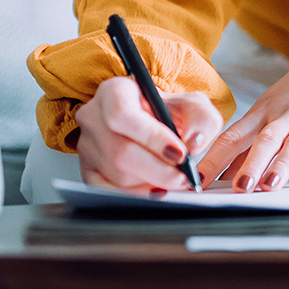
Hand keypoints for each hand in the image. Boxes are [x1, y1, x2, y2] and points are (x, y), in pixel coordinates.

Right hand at [74, 77, 224, 192]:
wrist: (153, 122)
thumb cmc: (168, 112)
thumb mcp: (192, 105)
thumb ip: (201, 119)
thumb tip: (193, 143)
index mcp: (114, 92)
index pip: (123, 115)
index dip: (152, 138)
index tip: (180, 153)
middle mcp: (93, 117)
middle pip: (119, 151)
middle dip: (158, 170)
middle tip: (183, 178)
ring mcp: (86, 145)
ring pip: (115, 174)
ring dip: (150, 183)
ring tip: (174, 181)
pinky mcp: (87, 169)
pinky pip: (106, 191)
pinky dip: (134, 196)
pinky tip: (155, 192)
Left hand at [197, 48, 288, 191]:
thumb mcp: (268, 114)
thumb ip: (247, 147)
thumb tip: (221, 177)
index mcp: (262, 114)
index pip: (232, 137)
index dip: (214, 159)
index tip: (198, 182)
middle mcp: (284, 115)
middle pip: (264, 140)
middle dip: (250, 164)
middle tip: (238, 188)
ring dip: (283, 163)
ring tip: (272, 185)